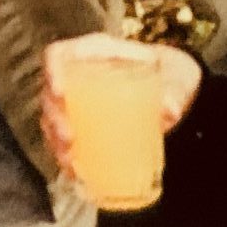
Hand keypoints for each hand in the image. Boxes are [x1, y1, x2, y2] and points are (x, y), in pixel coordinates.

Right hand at [38, 33, 201, 176]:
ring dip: (56, 142)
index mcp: (94, 53)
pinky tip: (76, 173)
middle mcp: (78, 76)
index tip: (60, 92)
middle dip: (55, 118)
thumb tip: (171, 110)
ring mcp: (77, 103)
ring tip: (71, 161)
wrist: (173, 92)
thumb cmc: (169, 76)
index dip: (51, 72)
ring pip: (52, 120)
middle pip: (50, 94)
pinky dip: (68, 157)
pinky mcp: (83, 126)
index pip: (58, 55)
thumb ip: (174, 92)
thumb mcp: (175, 78)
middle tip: (70, 137)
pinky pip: (65, 140)